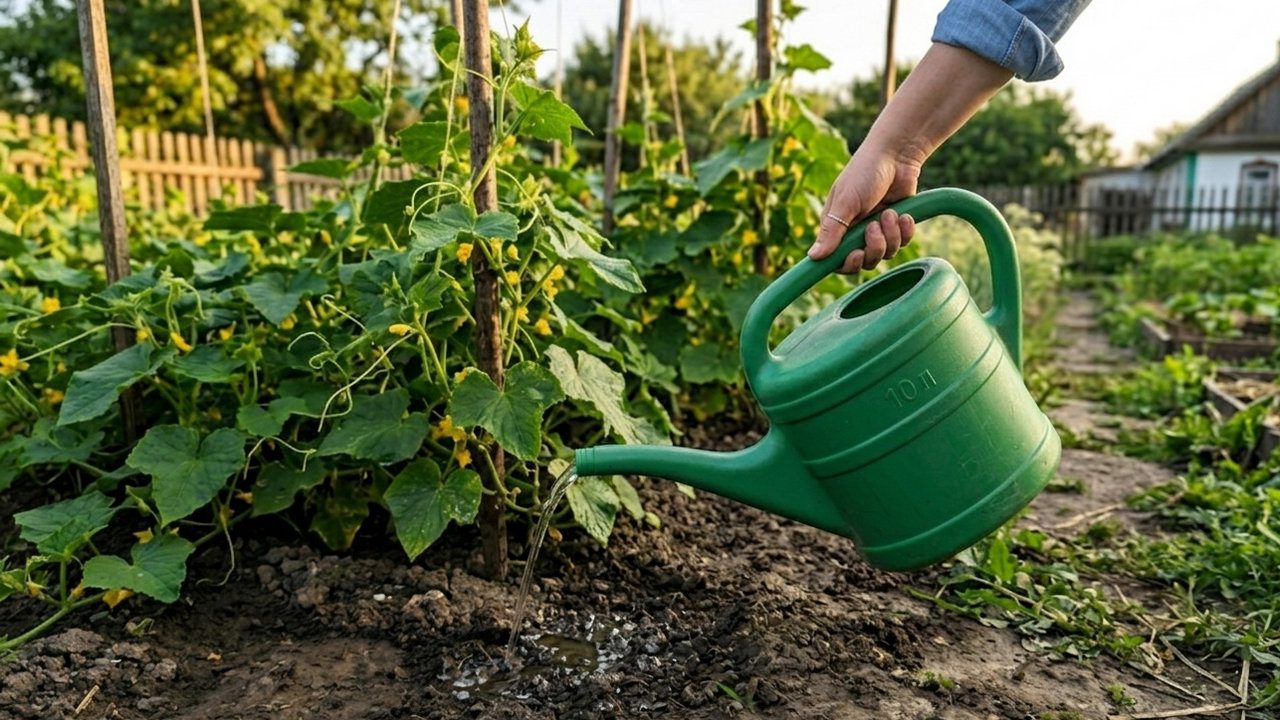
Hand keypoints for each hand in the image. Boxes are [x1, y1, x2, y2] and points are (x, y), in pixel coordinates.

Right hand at [809, 143, 921, 273]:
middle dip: (873, 248)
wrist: (896, 155)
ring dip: (890, 235)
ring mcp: (877, 229)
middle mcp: (855, 231)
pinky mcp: (896, 225)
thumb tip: (812, 257)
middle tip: (874, 228)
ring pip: (885, 254)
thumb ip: (831, 231)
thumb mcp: (845, 202)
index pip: (837, 260)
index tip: (856, 254)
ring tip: (889, 213)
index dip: (848, 263)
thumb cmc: (864, 173)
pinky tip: (903, 214)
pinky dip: (905, 231)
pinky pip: (903, 243)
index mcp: (837, 227)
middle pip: (864, 262)